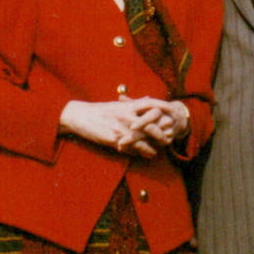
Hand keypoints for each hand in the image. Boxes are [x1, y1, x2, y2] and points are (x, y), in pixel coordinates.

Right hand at [58, 97, 188, 158]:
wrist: (81, 116)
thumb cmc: (100, 110)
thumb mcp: (118, 104)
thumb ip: (134, 102)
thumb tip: (149, 98)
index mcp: (128, 105)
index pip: (150, 103)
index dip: (162, 106)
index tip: (172, 110)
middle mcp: (127, 115)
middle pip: (151, 122)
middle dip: (162, 129)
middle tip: (169, 136)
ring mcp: (122, 127)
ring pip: (143, 137)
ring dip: (153, 145)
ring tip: (159, 150)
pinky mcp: (115, 139)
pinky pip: (132, 147)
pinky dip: (141, 152)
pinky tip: (148, 155)